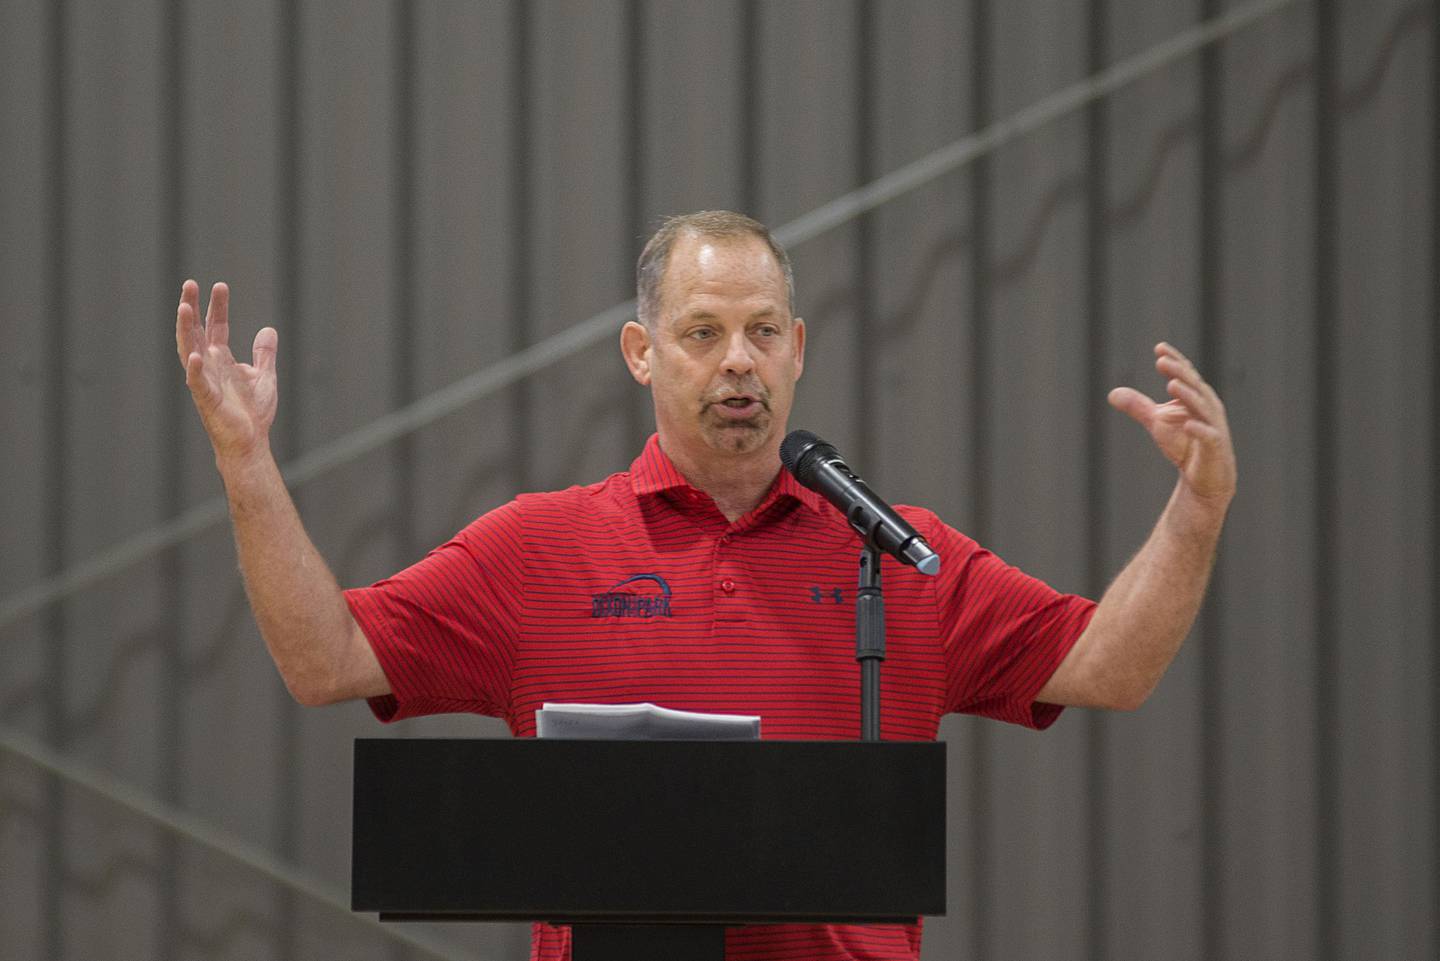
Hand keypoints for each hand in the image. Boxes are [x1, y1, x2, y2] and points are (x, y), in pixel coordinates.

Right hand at [176, 280, 277, 459]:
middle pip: (195, 331)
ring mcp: (205, 382)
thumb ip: (264, 353)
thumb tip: (268, 329)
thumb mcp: (264, 376)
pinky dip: (195, 370)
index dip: (216, 306)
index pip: (215, 326)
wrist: (252, 442)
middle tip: (189, 284)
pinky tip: (195, 355)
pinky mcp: (208, 400)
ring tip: (184, 307)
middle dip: (191, 308)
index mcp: (221, 359)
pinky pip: (198, 383)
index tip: (219, 285)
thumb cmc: (254, 413)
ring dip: (185, 329)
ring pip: (189, 350)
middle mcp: (209, 366)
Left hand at [1108, 342, 1235, 502]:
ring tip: (1172, 384)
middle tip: (1163, 360)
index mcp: (1195, 398)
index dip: (1175, 361)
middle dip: (1179, 373)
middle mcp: (1207, 407)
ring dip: (1188, 396)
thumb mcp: (1157, 423)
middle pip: (1193, 386)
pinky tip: (1187, 424)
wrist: (1205, 476)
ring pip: (1202, 407)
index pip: (1186, 375)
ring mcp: (1213, 426)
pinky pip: (1208, 436)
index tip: (1159, 347)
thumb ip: (1138, 406)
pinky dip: (1199, 429)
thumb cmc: (1184, 444)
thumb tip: (1112, 393)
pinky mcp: (1214, 447)